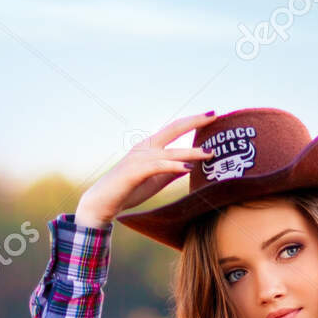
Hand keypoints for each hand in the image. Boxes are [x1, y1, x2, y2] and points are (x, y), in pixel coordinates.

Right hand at [76, 112, 217, 224]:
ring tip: (210, 153)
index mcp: (150, 147)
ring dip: (191, 152)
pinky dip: (173, 165)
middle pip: (173, 129)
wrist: (103, 202)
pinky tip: (188, 167)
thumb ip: (171, 172)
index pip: (174, 129)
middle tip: (214, 114)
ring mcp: (139, 158)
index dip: (192, 122)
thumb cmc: (128, 191)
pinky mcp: (135, 171)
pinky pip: (158, 166)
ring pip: (170, 151)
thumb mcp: (155, 181)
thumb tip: (190, 165)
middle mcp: (145, 147)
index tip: (210, 117)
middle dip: (194, 121)